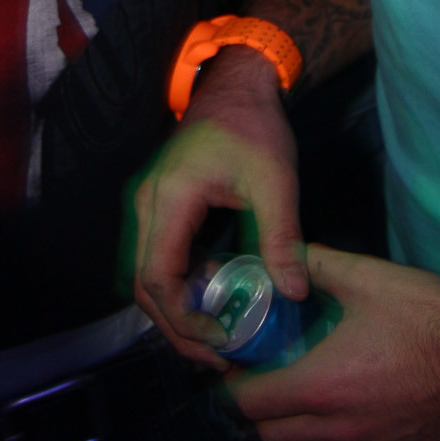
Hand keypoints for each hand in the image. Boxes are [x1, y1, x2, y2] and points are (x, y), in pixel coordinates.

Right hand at [133, 47, 306, 368]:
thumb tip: (294, 294)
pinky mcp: (162, 210)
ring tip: (219, 338)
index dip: (184, 318)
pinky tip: (215, 303)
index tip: (221, 340)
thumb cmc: (253, 126)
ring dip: (177, 313)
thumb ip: (281, 238)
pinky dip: (182, 290)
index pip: (158, 276)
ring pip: (149, 277)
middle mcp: (148, 207)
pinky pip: (161, 260)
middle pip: (145, 286)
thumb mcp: (275, 181)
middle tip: (221, 356)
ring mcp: (150, 208)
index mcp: (170, 199)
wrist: (235, 85)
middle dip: (178, 328)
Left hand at [229, 245, 439, 440]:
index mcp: (322, 386)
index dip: (233, 388)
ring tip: (296, 412)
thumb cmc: (429, 318)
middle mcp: (340, 430)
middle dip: (258, 416)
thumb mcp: (368, 278)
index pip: (253, 405)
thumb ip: (320, 265)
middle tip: (261, 385)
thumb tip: (288, 254)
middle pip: (275, 440)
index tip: (232, 369)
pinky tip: (345, 430)